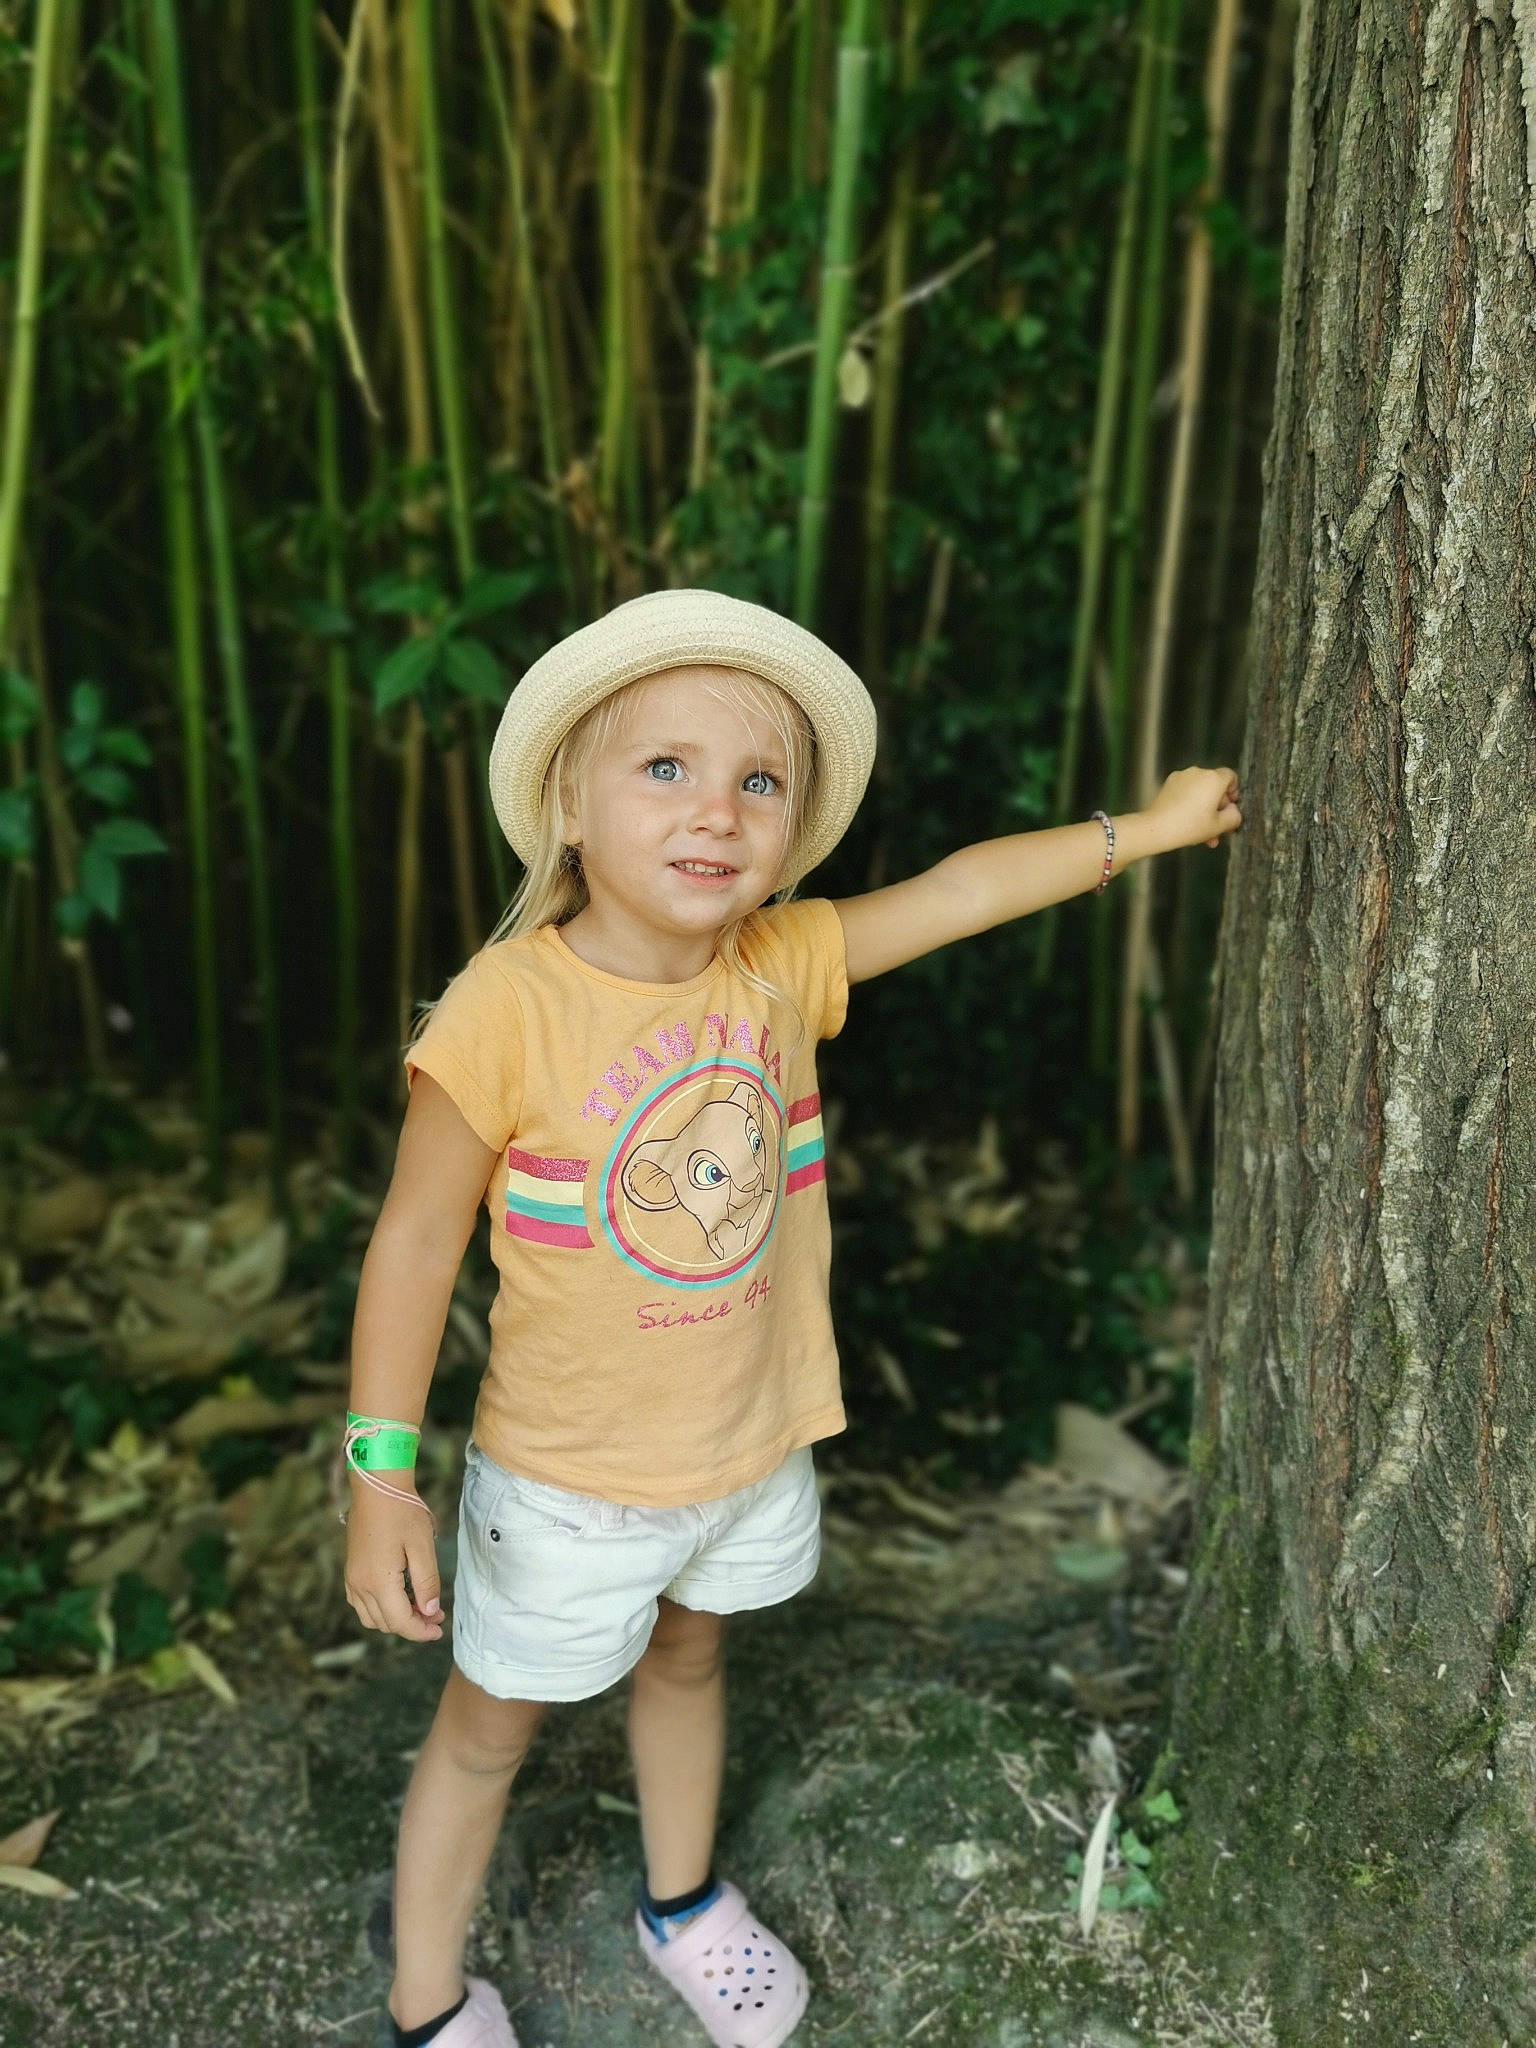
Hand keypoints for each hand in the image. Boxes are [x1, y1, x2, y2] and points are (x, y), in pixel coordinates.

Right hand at [343, 1476, 443, 1641]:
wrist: (377, 1487)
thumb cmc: (403, 1512)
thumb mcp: (422, 1547)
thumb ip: (426, 1582)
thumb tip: (430, 1611)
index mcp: (379, 1582)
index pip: (401, 1622)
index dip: (422, 1631)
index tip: (439, 1629)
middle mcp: (360, 1586)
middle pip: (386, 1623)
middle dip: (412, 1625)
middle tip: (435, 1613)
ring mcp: (352, 1579)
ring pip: (372, 1617)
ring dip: (395, 1618)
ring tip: (419, 1606)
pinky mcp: (350, 1571)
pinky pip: (361, 1604)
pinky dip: (380, 1608)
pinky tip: (398, 1596)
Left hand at [1146, 765, 1242, 850]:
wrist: (1156, 828)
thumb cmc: (1191, 825)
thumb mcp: (1219, 826)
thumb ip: (1234, 816)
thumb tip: (1233, 810)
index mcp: (1213, 778)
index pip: (1231, 776)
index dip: (1234, 791)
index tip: (1230, 808)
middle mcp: (1198, 772)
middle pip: (1214, 787)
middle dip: (1218, 808)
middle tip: (1218, 828)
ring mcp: (1181, 777)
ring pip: (1200, 793)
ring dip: (1204, 811)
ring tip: (1204, 835)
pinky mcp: (1168, 784)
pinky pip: (1186, 792)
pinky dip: (1190, 805)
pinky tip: (1188, 824)